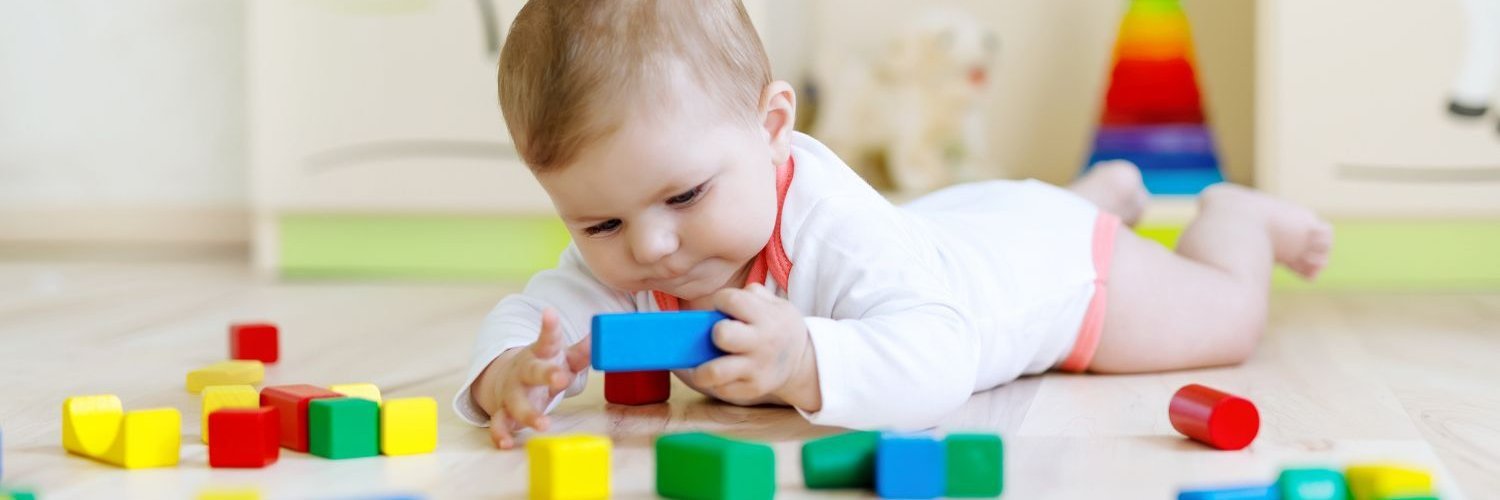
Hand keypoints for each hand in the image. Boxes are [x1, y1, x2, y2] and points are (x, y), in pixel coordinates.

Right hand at [473, 308, 590, 448]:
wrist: (507, 379)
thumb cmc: (543, 366)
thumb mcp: (562, 357)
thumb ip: (581, 352)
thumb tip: (601, 337)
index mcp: (540, 354)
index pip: (547, 338)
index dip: (549, 327)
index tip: (549, 313)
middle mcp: (524, 371)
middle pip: (533, 371)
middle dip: (546, 374)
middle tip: (561, 379)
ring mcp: (512, 392)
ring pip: (516, 402)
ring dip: (528, 414)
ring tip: (544, 424)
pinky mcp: (504, 412)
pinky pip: (500, 424)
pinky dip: (501, 434)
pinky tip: (506, 443)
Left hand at [678, 283, 820, 410]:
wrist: (804, 362)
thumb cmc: (778, 327)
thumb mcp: (776, 305)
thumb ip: (750, 296)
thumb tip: (721, 304)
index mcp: (766, 316)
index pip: (732, 300)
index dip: (720, 301)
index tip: (721, 307)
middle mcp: (761, 343)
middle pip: (722, 335)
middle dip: (712, 333)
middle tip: (716, 337)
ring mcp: (756, 369)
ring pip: (715, 372)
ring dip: (700, 368)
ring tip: (700, 363)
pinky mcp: (752, 388)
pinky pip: (721, 389)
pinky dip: (711, 382)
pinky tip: (713, 374)